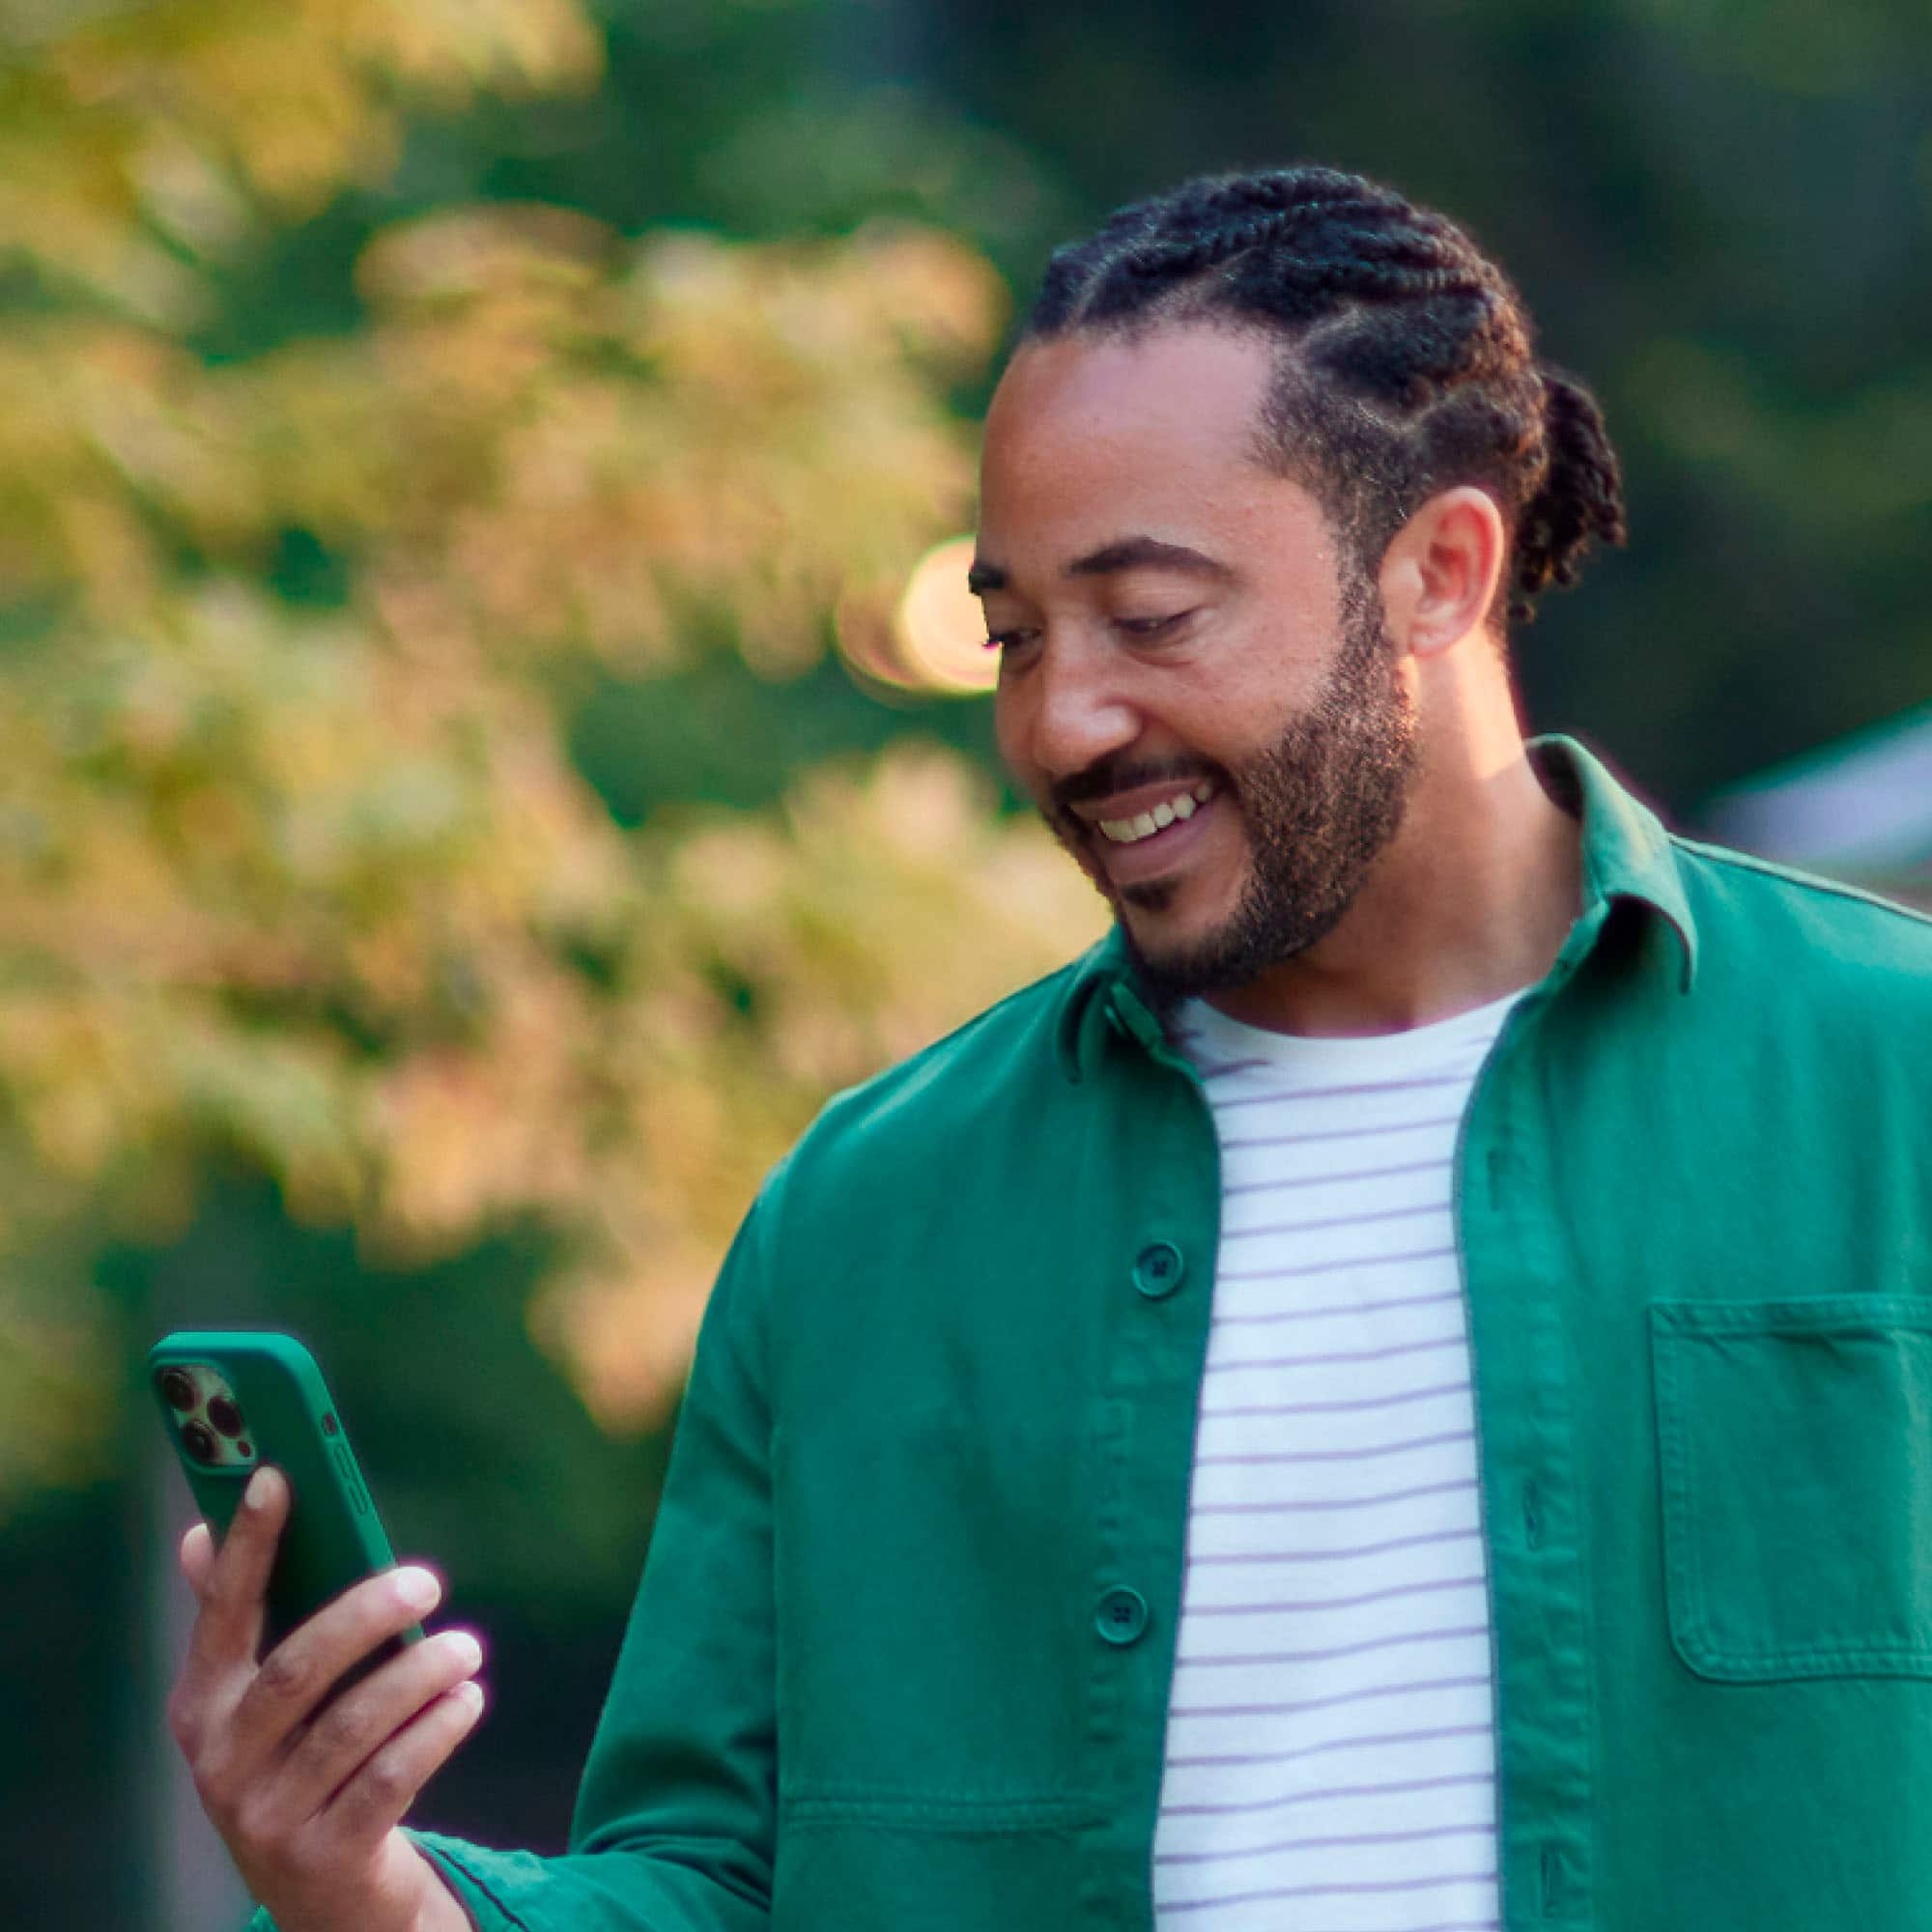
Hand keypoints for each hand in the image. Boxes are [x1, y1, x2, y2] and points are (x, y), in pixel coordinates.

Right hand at [167, 1464, 484, 1931]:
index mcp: (202, 1703)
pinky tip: (468, 1699)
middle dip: (368, 1615)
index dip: (248, 1544)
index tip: (279, 1475)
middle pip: (300, 1668)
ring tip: (468, 1647)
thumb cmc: (300, 1760)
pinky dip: (438, 1729)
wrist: (320, 1895)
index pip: (222, 1611)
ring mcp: (267, 1815)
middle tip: (427, 1581)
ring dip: (422, 1674)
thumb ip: (244, 1621)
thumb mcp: (261, 1702)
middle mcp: (221, 1760)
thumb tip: (198, 1531)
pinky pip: (391, 1778)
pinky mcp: (322, 1857)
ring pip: (356, 1725)